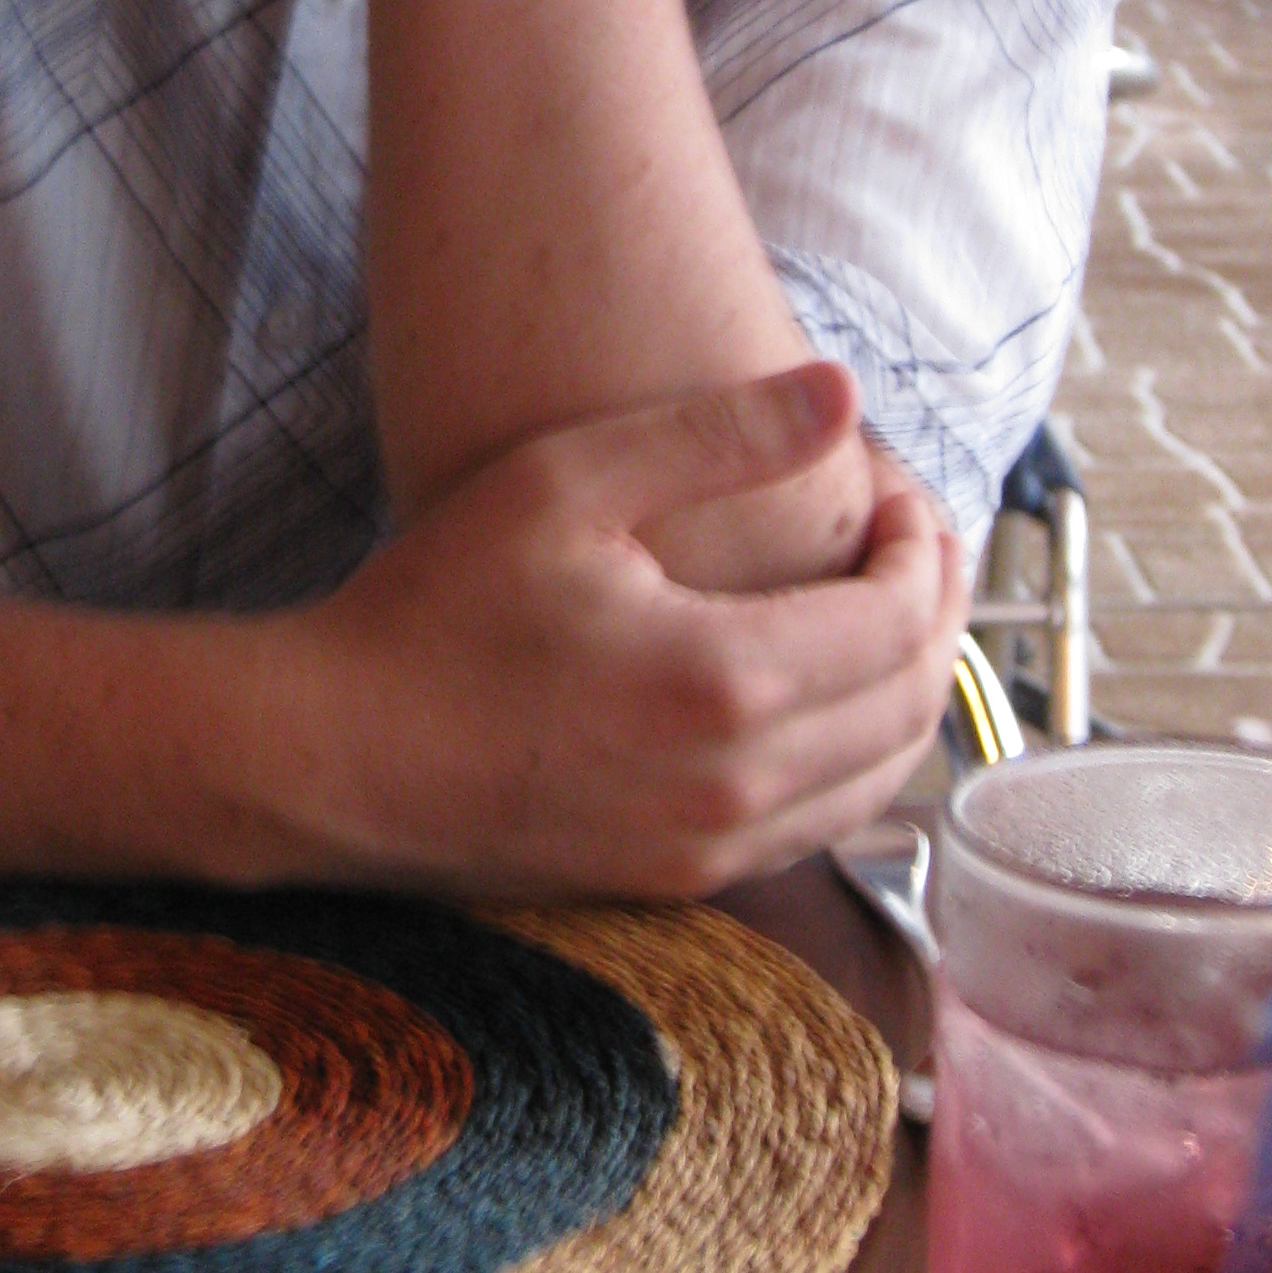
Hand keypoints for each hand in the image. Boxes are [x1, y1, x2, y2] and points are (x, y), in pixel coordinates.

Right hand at [275, 369, 969, 901]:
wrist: (333, 755)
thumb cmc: (432, 609)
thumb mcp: (564, 485)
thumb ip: (717, 436)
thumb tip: (844, 392)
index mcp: (724, 682)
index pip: (902, 619)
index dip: (927, 545)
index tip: (896, 490)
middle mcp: (737, 785)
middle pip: (913, 704)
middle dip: (938, 612)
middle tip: (910, 540)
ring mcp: (711, 849)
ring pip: (884, 780)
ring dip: (908, 690)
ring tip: (881, 608)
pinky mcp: (679, 880)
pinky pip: (821, 825)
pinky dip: (855, 757)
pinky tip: (821, 694)